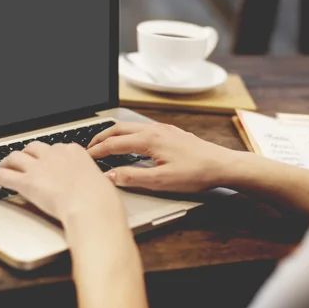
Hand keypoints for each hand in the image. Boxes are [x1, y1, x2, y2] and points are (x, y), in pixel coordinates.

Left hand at [0, 142, 124, 224]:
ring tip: (2, 166)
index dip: (48, 155)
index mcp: (73, 151)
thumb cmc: (100, 199)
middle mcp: (54, 155)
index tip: (46, 160)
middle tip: (22, 161)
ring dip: (7, 161)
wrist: (91, 206)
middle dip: (26, 153)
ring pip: (15, 157)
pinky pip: (2, 176)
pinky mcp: (26, 181)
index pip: (56, 147)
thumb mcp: (100, 183)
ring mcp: (38, 167)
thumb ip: (91, 180)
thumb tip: (93, 187)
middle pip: (33, 147)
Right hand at [87, 122, 238, 191]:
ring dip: (113, 134)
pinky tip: (129, 142)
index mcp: (149, 140)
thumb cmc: (196, 173)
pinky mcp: (170, 132)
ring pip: (129, 126)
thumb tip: (110, 176)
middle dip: (100, 137)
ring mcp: (163, 129)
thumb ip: (132, 177)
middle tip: (88, 148)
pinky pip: (141, 128)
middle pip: (118, 129)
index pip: (114, 144)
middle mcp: (154, 130)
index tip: (85, 157)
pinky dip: (127, 133)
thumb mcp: (161, 181)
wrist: (222, 165)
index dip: (97, 151)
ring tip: (104, 143)